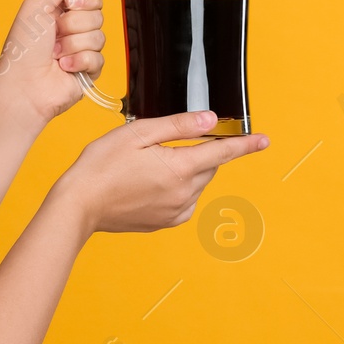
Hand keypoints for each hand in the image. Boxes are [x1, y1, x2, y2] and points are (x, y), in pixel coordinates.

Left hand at [0, 0, 105, 125]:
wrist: (24, 85)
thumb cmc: (23, 47)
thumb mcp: (37, 5)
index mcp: (61, 11)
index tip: (68, 3)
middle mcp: (73, 28)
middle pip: (98, 14)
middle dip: (74, 23)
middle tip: (55, 33)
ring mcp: (82, 49)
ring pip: (99, 36)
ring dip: (72, 44)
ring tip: (55, 54)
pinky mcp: (89, 70)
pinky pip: (98, 58)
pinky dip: (78, 61)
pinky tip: (63, 67)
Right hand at [49, 110, 269, 235]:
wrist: (79, 205)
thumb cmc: (101, 165)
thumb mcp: (138, 133)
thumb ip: (177, 126)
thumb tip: (210, 120)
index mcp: (179, 168)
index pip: (222, 153)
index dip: (244, 144)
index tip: (264, 140)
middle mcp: (183, 194)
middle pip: (207, 167)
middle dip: (199, 153)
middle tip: (165, 144)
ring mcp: (175, 211)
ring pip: (195, 184)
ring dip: (184, 171)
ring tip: (147, 165)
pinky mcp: (165, 222)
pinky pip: (183, 201)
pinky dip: (176, 189)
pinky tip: (149, 184)